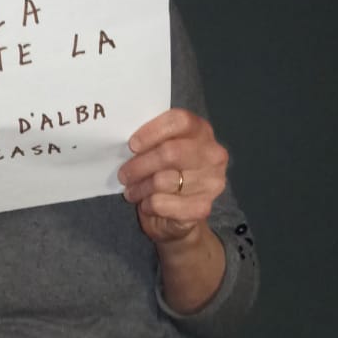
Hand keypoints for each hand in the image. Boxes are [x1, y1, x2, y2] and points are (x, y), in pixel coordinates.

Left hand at [117, 109, 227, 246]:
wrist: (179, 216)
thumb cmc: (166, 174)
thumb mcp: (159, 150)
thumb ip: (151, 140)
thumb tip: (126, 142)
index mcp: (202, 131)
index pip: (180, 121)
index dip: (152, 132)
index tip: (132, 145)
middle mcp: (213, 155)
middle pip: (170, 152)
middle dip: (140, 165)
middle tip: (124, 174)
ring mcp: (211, 182)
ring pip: (162, 181)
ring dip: (139, 187)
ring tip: (131, 191)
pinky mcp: (202, 207)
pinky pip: (162, 203)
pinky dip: (148, 204)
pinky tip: (146, 204)